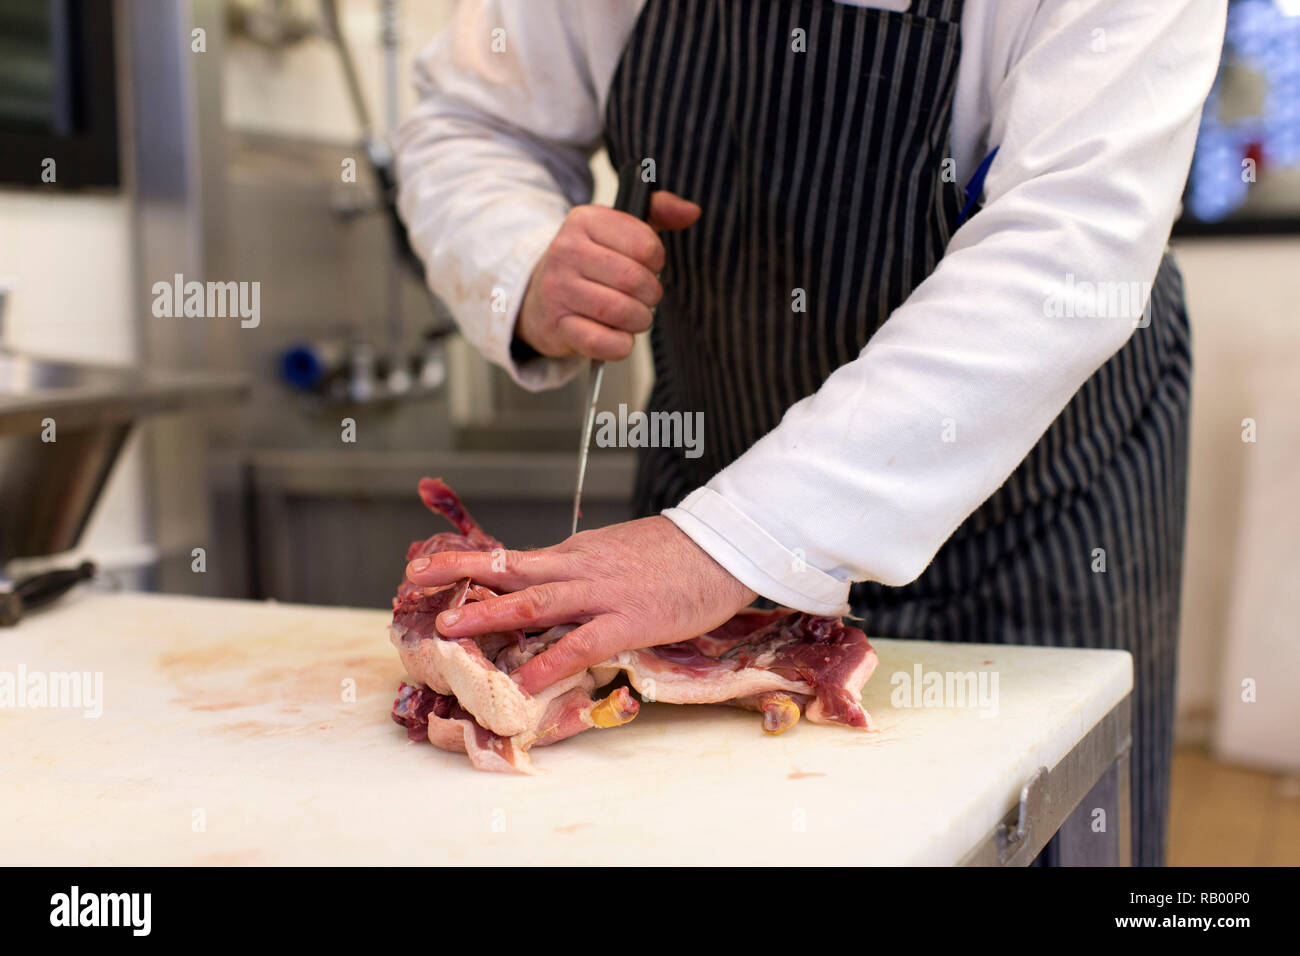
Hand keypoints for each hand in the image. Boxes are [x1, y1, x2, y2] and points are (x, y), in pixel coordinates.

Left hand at [403, 516, 756, 694]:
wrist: (726, 544)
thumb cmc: (679, 553)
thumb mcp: (622, 550)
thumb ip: (585, 567)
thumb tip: (553, 583)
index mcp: (578, 552)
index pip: (514, 558)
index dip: (469, 565)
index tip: (428, 567)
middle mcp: (580, 566)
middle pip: (509, 568)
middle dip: (457, 575)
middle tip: (411, 580)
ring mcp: (603, 592)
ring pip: (534, 599)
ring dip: (488, 613)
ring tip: (447, 627)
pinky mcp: (629, 619)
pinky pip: (581, 642)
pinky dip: (549, 661)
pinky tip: (522, 679)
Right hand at [515, 192, 700, 360]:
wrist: (538, 297)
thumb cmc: (589, 264)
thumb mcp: (618, 228)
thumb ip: (658, 212)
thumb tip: (692, 212)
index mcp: (585, 220)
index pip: (645, 244)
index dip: (656, 262)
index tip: (647, 266)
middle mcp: (566, 250)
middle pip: (634, 280)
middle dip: (651, 295)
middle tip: (645, 298)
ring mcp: (558, 289)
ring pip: (621, 312)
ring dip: (639, 321)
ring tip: (634, 317)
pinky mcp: (556, 324)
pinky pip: (602, 341)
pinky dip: (620, 345)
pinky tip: (619, 337)